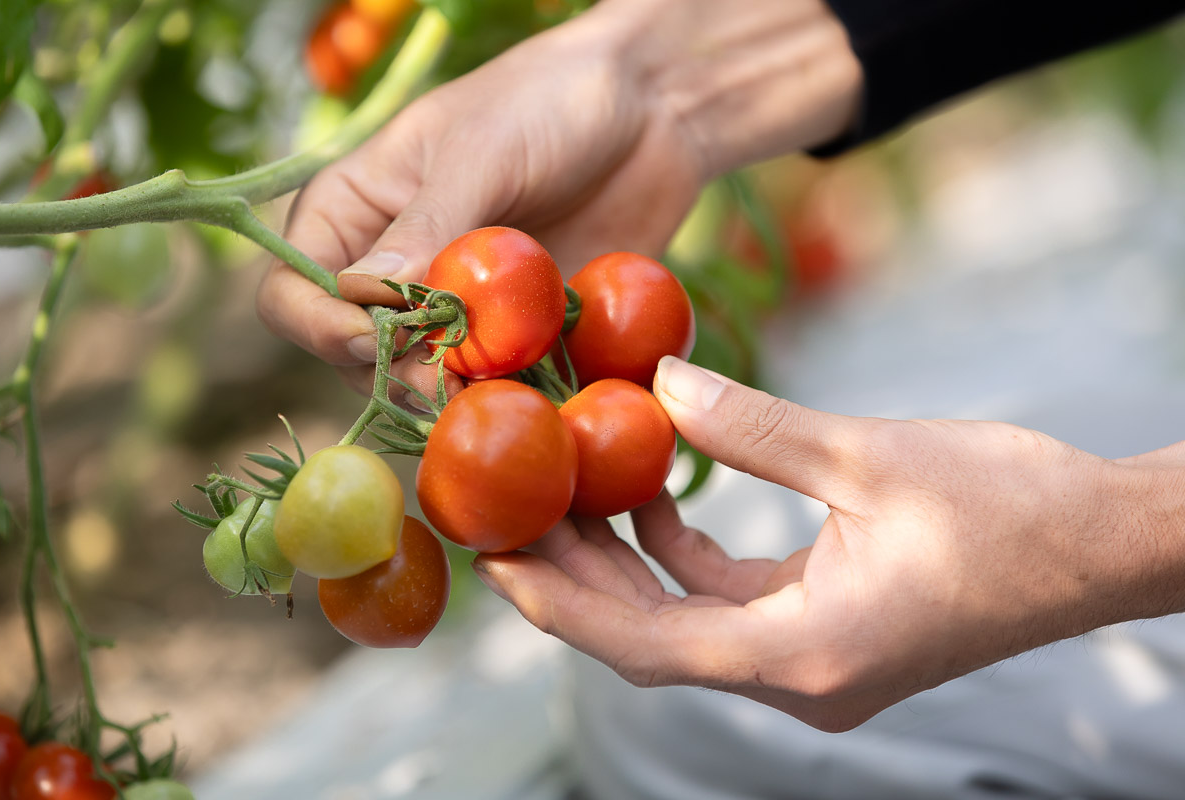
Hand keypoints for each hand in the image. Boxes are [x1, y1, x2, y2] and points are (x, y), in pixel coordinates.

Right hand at [256, 0, 860, 394]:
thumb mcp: (479, 152)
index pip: (292, 293)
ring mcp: (454, 306)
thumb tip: (366, 299)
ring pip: (422, 383)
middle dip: (395, 374)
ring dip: (453, 397)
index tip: (376, 337)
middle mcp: (391, 268)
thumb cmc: (549, 101)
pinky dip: (510, 397)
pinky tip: (541, 395)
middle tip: (453, 376)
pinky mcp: (514, 332)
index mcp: (353, 213)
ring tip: (501, 389)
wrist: (651, 109)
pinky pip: (494, 383)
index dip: (320, 327)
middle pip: (351, 355)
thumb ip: (426, 226)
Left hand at [473, 357, 1184, 730]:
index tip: (494, 558)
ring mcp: (811, 657)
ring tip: (560, 487)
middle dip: (574, 574)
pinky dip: (680, 549)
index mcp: (807, 654)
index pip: (648, 644)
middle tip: (505, 511)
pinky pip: (726, 596)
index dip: (561, 603)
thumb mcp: (871, 456)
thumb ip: (756, 427)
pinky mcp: (823, 627)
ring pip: (682, 617)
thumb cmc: (1010, 509)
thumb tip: (660, 385)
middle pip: (651, 634)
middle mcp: (799, 674)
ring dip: (622, 558)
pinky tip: (648, 484)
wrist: (1101, 545)